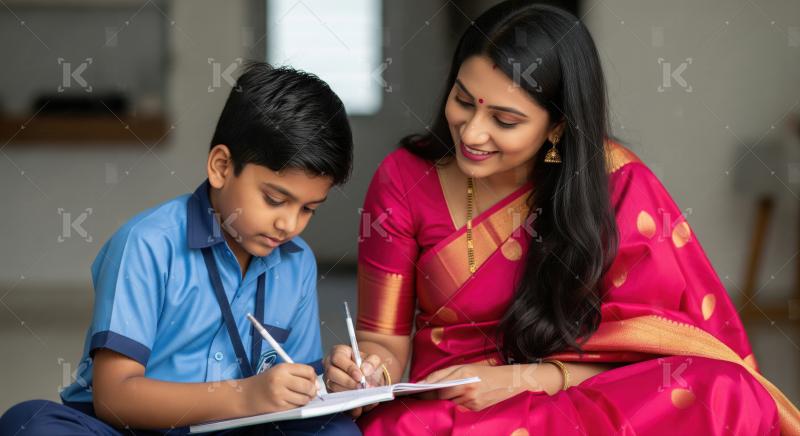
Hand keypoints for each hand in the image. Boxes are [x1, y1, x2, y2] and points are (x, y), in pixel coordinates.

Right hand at [244, 363, 317, 414]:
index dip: (313, 377)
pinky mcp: (278, 406)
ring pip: (304, 398)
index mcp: (282, 368)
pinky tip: (292, 401)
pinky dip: (298, 405)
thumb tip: (316, 384)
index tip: (312, 381)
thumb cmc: (266, 381)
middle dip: (313, 390)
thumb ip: (297, 374)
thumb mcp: (279, 371)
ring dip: (306, 399)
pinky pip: (296, 406)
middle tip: (311, 391)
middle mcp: (281, 380)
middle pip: (308, 386)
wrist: (247, 395)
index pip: (308, 371)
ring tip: (301, 396)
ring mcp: (279, 394)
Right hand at [323, 344, 385, 416]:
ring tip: (362, 395)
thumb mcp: (373, 359)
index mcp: (338, 353)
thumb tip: (365, 370)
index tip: (360, 377)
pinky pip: (336, 399)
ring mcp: (329, 380)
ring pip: (332, 387)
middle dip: (348, 382)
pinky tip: (359, 404)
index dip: (348, 368)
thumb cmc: (366, 364)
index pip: (338, 358)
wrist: (367, 375)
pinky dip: (348, 402)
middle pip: (332, 373)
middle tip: (361, 387)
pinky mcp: (331, 392)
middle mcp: (329, 366)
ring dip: (348, 392)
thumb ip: (372, 362)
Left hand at [421, 363, 551, 410]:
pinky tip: (451, 400)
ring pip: (449, 402)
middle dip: (430, 395)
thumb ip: (446, 374)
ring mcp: (472, 400)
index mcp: (463, 374)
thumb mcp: (466, 367)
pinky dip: (453, 404)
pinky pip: (459, 407)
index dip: (425, 388)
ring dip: (441, 400)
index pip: (438, 384)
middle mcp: (467, 388)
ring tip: (433, 397)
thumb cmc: (485, 371)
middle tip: (419, 395)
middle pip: (441, 395)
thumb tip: (427, 382)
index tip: (414, 389)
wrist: (508, 381)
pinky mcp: (475, 408)